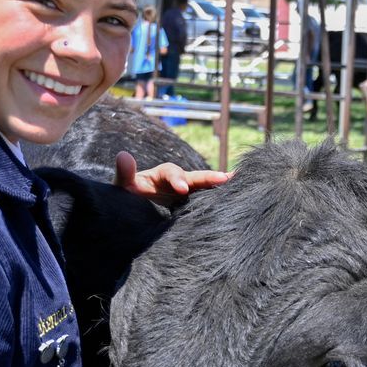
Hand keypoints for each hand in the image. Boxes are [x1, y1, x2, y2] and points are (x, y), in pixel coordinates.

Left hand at [113, 150, 230, 202]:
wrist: (133, 210)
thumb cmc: (127, 196)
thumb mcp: (122, 186)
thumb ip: (124, 173)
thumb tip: (122, 155)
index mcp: (162, 174)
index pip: (172, 172)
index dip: (178, 179)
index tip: (183, 189)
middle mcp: (179, 180)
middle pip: (197, 177)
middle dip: (210, 178)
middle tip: (226, 179)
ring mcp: (188, 193)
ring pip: (206, 188)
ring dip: (222, 187)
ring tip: (244, 184)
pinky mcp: (192, 205)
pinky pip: (207, 201)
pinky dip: (221, 200)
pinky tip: (239, 202)